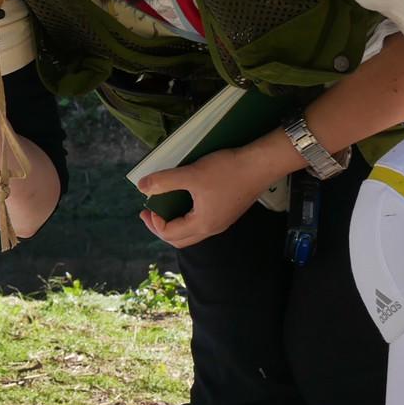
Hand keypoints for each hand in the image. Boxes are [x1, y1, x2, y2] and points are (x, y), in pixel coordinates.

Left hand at [136, 148, 270, 248]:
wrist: (262, 164)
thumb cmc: (228, 170)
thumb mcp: (191, 174)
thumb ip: (164, 181)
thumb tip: (142, 187)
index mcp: (203, 224)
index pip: (170, 234)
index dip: (154, 223)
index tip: (147, 207)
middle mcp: (213, 228)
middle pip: (180, 240)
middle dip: (161, 228)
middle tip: (149, 213)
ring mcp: (222, 221)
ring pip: (192, 232)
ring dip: (175, 223)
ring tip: (164, 208)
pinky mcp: (228, 212)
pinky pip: (202, 222)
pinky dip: (187, 217)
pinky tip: (184, 200)